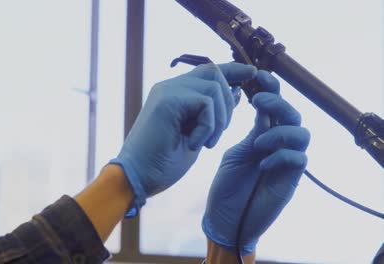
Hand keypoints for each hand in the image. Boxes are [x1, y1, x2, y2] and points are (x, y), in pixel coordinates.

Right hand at [110, 62, 256, 216]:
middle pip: (214, 72)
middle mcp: (169, 87)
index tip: (253, 73)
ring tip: (205, 143)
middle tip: (218, 133)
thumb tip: (237, 91)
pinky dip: (207, 126)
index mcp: (174, 94)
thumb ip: (212, 112)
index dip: (233, 70)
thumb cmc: (162, 162)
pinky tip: (194, 144)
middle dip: (228, 103)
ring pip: (214, 87)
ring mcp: (166, 91)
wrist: (137, 179)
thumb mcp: (197, 134)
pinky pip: (205, 102)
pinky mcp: (167, 100)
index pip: (208, 71)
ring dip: (218, 119)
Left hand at [202, 70, 309, 253]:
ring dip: (280, 132)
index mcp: (263, 134)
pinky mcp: (291, 179)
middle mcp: (278, 144)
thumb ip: (250, 130)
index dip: (271, 87)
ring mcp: (286, 161)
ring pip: (302, 133)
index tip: (258, 76)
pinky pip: (299, 159)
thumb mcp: (235, 151)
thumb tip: (255, 101)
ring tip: (258, 142)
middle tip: (258, 102)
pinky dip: (280, 156)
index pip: (274, 104)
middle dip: (277, 103)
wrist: (225, 218)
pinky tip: (261, 164)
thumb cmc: (227, 185)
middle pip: (293, 114)